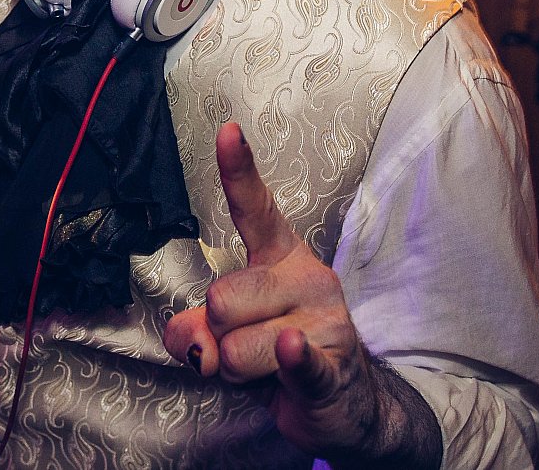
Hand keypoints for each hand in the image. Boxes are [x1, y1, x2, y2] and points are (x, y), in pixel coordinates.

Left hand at [163, 123, 439, 466]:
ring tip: (266, 370)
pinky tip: (290, 345)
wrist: (344, 408)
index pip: (255, 210)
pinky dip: (288, 358)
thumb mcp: (226, 336)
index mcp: (279, 257)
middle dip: (216, 335)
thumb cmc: (275, 357)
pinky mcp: (333, 366)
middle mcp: (306, 276)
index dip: (238, 171)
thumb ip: (194, 331)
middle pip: (221, 299)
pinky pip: (295, 360)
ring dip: (236, 370)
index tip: (228, 130)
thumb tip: (194, 343)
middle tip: (242, 346)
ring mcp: (324, 319)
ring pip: (235, 346)